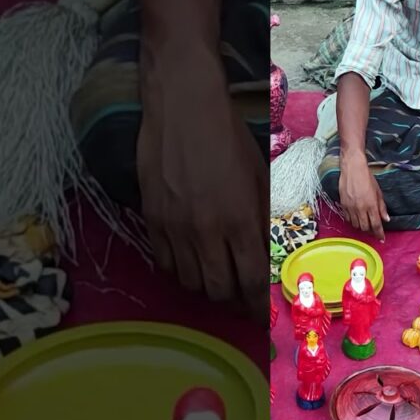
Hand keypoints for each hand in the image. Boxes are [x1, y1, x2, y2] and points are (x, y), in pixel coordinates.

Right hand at [137, 44, 264, 307]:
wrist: (183, 106)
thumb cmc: (228, 138)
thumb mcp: (259, 178)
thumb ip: (262, 221)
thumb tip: (268, 254)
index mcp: (240, 218)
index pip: (251, 280)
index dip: (258, 305)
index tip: (262, 313)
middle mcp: (207, 229)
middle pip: (220, 291)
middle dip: (234, 301)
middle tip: (241, 298)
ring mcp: (175, 226)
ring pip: (191, 283)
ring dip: (207, 288)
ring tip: (217, 278)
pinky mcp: (151, 219)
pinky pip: (165, 264)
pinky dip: (180, 272)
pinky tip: (190, 263)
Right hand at [339, 151, 388, 239]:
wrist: (352, 169)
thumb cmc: (367, 178)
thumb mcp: (378, 192)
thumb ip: (382, 207)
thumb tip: (386, 219)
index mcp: (371, 205)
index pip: (376, 225)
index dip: (379, 234)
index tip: (381, 239)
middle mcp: (361, 208)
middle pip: (365, 228)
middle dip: (370, 232)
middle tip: (374, 231)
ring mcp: (351, 208)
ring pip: (356, 225)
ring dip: (362, 227)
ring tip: (366, 225)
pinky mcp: (343, 205)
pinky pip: (348, 219)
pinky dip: (353, 222)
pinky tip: (357, 219)